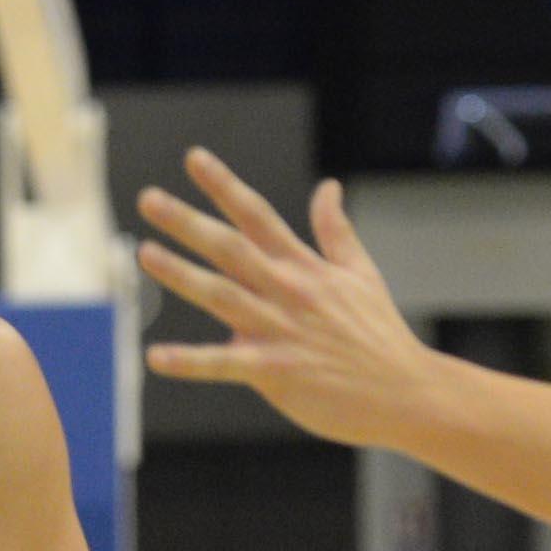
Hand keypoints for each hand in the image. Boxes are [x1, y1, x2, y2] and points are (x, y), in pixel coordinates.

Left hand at [134, 149, 448, 451]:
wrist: (406, 392)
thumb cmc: (381, 336)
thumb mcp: (362, 273)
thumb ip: (336, 231)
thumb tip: (327, 186)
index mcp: (304, 267)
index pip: (257, 215)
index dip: (224, 185)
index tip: (193, 158)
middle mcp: (287, 291)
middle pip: (229, 248)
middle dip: (187, 222)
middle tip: (148, 199)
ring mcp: (279, 331)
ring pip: (221, 296)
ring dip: (181, 274)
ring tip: (144, 254)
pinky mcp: (275, 373)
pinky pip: (224, 364)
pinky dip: (190, 362)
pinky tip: (155, 357)